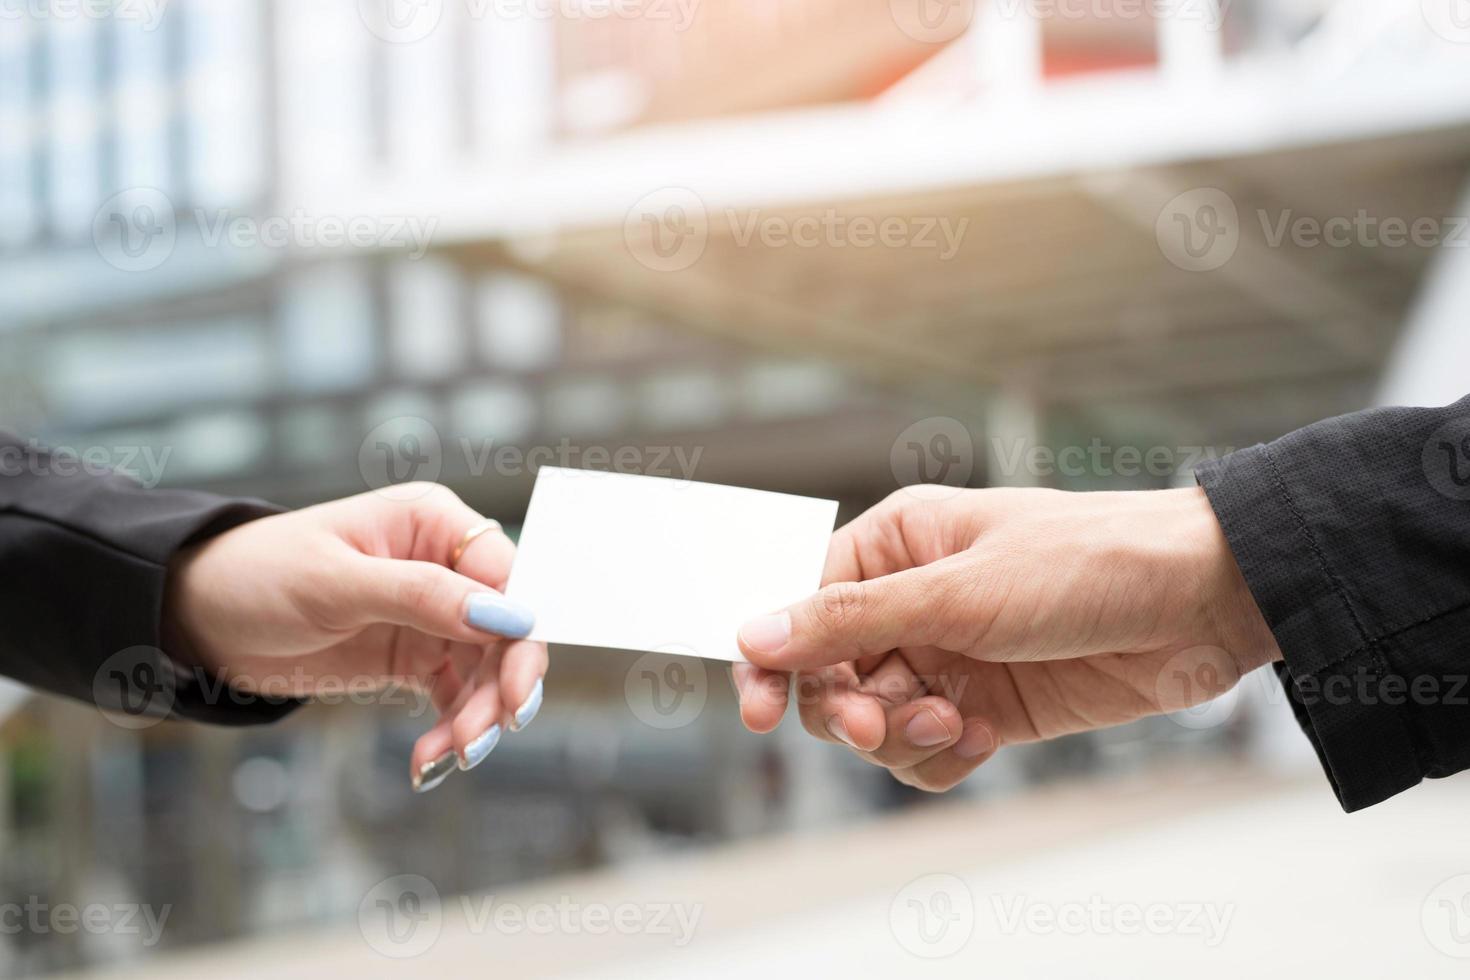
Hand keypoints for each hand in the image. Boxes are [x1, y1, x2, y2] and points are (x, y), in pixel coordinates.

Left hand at [162, 483, 543, 792]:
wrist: (198, 619)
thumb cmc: (258, 574)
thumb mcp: (336, 582)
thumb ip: (421, 595)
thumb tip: (503, 614)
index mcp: (432, 523)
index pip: (506, 573)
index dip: (521, 626)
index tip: (515, 682)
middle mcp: (444, 566)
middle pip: (506, 629)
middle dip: (502, 684)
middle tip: (488, 733)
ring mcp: (431, 615)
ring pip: (486, 671)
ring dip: (477, 717)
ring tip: (450, 755)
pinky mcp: (413, 658)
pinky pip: (454, 697)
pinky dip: (450, 730)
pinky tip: (429, 760)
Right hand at [732, 485, 1280, 791]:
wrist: (1201, 605)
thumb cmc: (1086, 563)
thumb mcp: (959, 592)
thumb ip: (852, 619)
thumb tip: (756, 632)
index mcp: (895, 546)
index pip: (803, 605)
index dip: (775, 658)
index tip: (762, 711)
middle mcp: (913, 601)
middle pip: (831, 674)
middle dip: (848, 707)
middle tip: (880, 722)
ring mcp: (948, 658)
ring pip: (876, 721)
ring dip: (900, 737)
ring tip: (950, 726)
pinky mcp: (985, 708)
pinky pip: (926, 752)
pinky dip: (940, 759)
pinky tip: (981, 740)